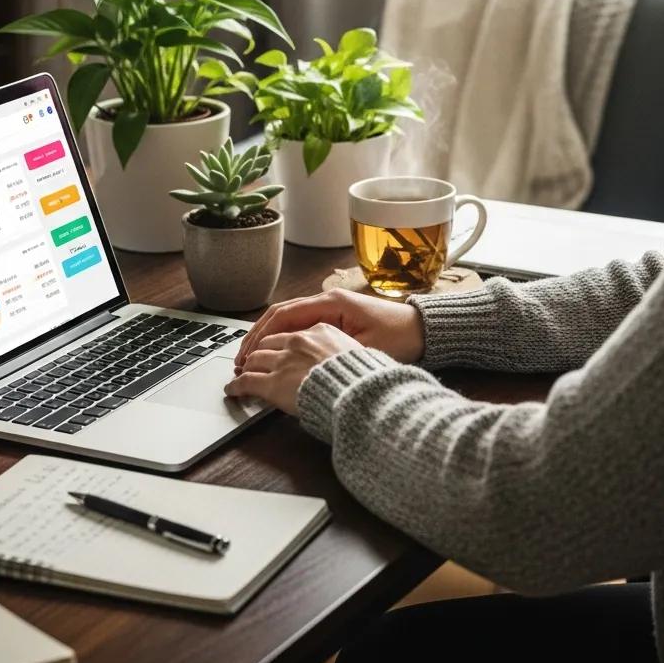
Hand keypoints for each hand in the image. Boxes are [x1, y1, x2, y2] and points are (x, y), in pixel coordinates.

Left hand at [223, 322, 359, 413]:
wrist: (357, 391)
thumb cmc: (363, 376)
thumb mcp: (358, 352)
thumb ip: (340, 351)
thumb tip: (338, 358)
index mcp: (320, 330)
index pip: (292, 333)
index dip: (280, 344)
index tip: (276, 350)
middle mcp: (298, 341)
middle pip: (269, 343)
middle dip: (259, 352)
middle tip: (252, 361)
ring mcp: (283, 360)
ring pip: (255, 359)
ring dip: (246, 366)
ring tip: (240, 374)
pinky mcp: (272, 382)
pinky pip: (246, 381)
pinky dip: (236, 385)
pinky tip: (232, 390)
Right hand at [233, 288, 424, 372]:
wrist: (424, 330)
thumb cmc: (400, 338)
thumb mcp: (364, 348)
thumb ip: (330, 351)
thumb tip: (298, 362)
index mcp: (331, 303)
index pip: (284, 314)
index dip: (260, 335)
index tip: (246, 355)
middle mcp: (328, 300)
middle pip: (280, 315)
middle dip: (257, 337)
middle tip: (239, 361)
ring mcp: (331, 307)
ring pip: (288, 319)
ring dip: (267, 337)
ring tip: (250, 359)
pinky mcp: (336, 318)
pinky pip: (301, 325)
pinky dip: (284, 337)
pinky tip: (275, 354)